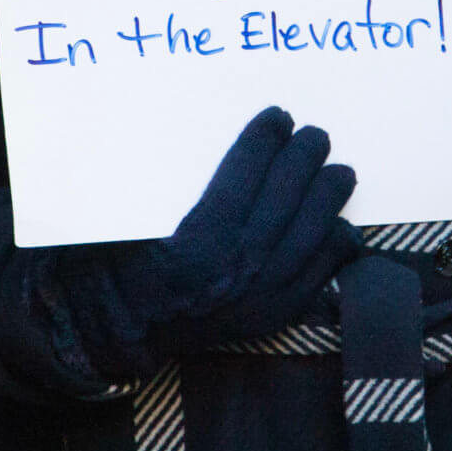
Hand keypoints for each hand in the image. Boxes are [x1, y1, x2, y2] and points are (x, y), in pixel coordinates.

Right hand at [60, 106, 360, 369]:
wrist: (117, 333)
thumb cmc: (112, 266)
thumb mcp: (118, 221)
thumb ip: (150, 183)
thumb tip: (180, 121)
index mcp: (192, 247)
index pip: (241, 179)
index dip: (263, 143)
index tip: (276, 117)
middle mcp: (233, 275)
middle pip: (284, 204)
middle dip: (304, 162)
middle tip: (315, 135)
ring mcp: (258, 301)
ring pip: (309, 239)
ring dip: (328, 200)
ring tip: (338, 172)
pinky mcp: (272, 318)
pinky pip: (318, 277)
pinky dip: (334, 247)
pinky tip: (339, 223)